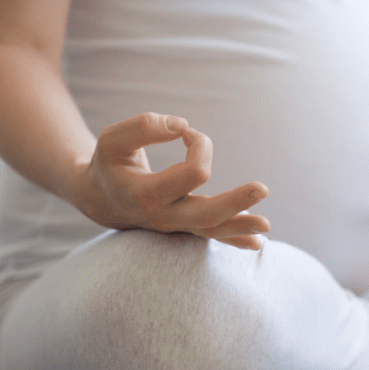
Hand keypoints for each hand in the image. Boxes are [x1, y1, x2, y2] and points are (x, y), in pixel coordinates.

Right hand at [78, 112, 269, 248]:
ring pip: (211, 229)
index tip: (186, 132)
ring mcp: (175, 225)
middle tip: (263, 188)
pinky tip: (258, 243)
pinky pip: (210, 235)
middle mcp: (163, 216)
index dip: (199, 144)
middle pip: (206, 213)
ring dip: (241, 227)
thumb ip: (144, 126)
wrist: (101, 200)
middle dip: (236, 201)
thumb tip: (182, 126)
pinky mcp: (184, 227)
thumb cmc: (110, 163)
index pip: (192, 171)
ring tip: (266, 225)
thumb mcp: (113, 139)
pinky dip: (234, 239)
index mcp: (146, 194)